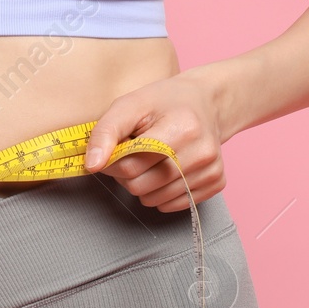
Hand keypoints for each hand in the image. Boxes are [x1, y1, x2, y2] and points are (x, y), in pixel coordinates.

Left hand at [82, 70, 226, 211]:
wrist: (206, 102)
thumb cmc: (164, 102)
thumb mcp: (130, 105)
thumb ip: (106, 132)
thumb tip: (92, 165)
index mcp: (181, 128)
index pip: (130, 165)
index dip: (111, 162)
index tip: (112, 151)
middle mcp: (201, 152)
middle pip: (140, 186)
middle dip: (127, 174)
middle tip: (132, 153)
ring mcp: (211, 170)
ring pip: (154, 200)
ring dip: (143, 185)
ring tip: (151, 159)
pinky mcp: (216, 182)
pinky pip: (173, 205)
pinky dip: (161, 193)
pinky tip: (166, 169)